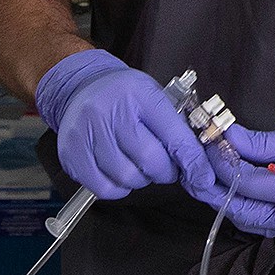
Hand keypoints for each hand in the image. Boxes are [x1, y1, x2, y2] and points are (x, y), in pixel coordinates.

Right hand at [36, 51, 221, 206]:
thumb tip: (199, 167)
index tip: (203, 178)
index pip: (173, 135)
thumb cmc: (124, 95)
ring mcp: (86, 132)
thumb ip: (176, 128)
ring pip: (126, 177)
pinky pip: (104, 188)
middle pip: (149, 160)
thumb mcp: (153, 97)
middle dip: (164, 171)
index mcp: (139, 93)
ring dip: (141, 179)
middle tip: (164, 167)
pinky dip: (118, 188)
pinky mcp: (71, 154)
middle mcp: (110, 111)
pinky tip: (119, 173)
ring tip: (139, 166)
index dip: (192, 161)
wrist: (81, 86)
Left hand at [210, 111, 274, 240]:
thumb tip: (226, 139)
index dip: (224, 167)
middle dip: (218, 193)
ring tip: (212, 176)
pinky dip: (250, 205)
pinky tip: (239, 185)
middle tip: (196, 171)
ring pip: (253, 222)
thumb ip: (262, 144)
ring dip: (232, 200)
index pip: (249, 187)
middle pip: (244, 214)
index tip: (207, 146)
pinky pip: (267, 222)